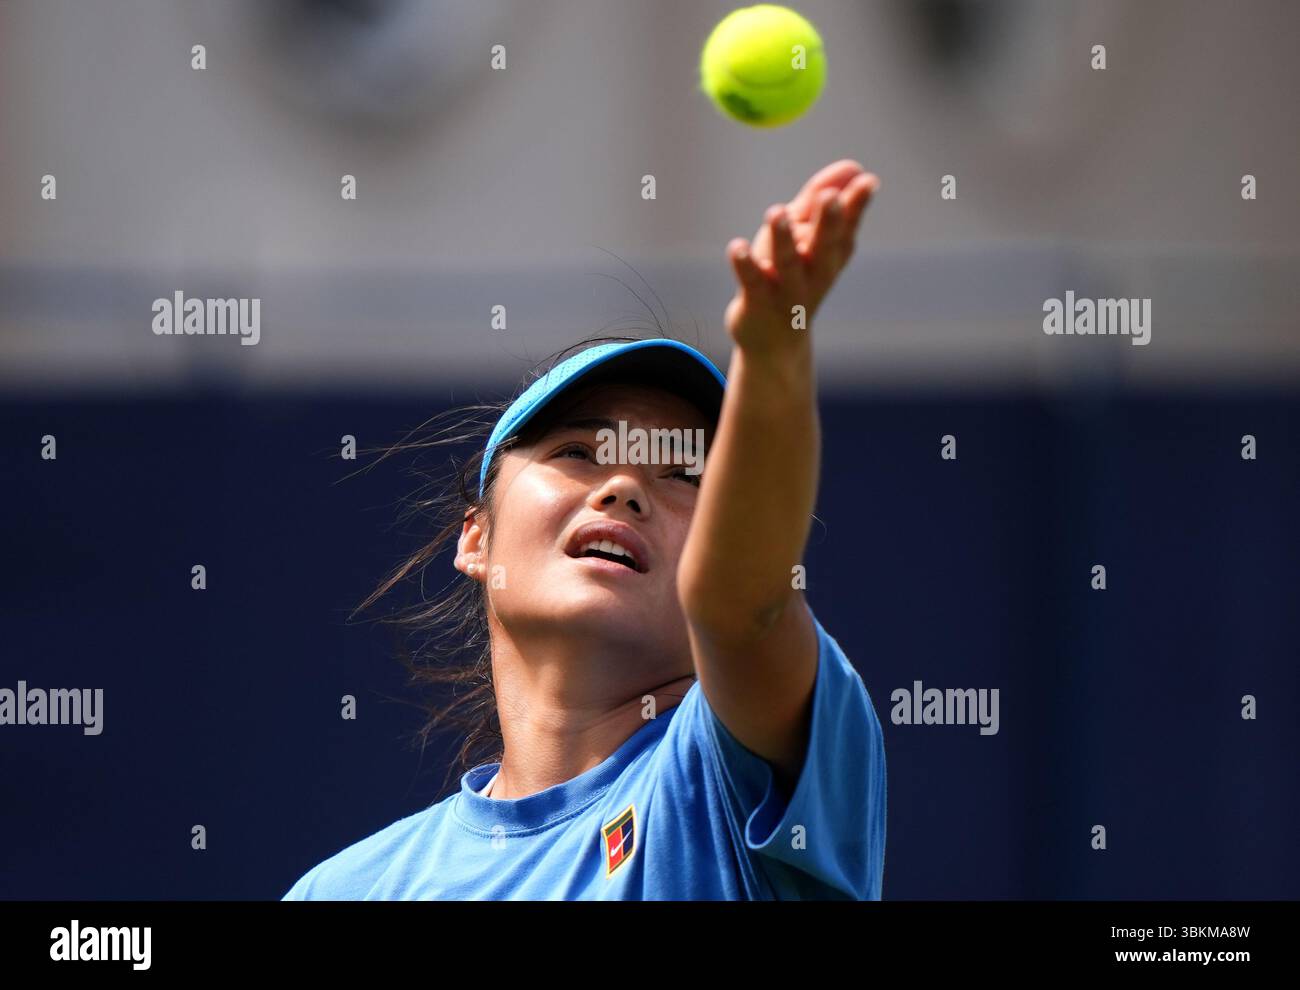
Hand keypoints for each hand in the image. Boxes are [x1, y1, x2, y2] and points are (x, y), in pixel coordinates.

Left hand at [724, 159, 877, 353]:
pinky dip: (745, 265)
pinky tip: (737, 247)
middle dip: (828, 223)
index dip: (856, 206)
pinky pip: (751, 283)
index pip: (846, 228)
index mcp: (831, 256)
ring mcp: (787, 291)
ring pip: (787, 264)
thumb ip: (820, 202)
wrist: (774, 343)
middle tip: (831, 197)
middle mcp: (814, 274)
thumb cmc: (791, 277)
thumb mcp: (808, 238)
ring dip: (784, 239)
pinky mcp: (757, 303)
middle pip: (824, 247)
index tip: (866, 181)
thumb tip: (854, 167)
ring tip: (777, 211)